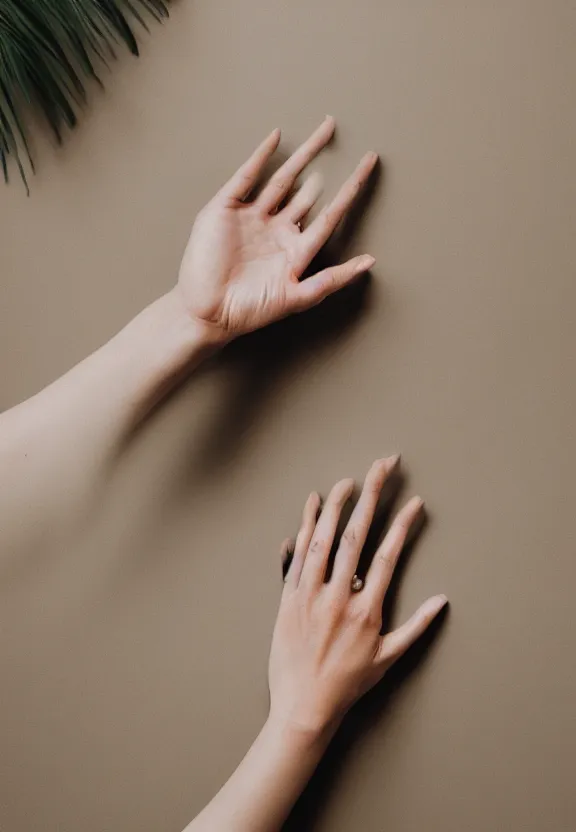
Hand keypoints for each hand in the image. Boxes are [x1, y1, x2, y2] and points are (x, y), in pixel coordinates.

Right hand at [176, 117, 376, 342]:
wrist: (208, 313)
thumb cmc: (250, 311)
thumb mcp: (297, 297)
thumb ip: (332, 279)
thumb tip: (370, 262)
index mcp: (295, 250)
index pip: (330, 213)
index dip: (350, 189)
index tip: (369, 164)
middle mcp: (276, 230)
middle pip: (306, 191)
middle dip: (322, 163)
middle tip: (338, 133)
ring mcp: (251, 218)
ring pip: (282, 178)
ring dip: (302, 154)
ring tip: (323, 130)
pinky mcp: (226, 209)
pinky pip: (246, 177)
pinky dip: (260, 157)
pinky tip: (276, 138)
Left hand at [268, 457, 447, 736]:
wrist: (304, 707)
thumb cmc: (349, 684)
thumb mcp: (389, 658)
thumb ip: (417, 627)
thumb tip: (443, 600)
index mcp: (367, 610)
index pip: (388, 556)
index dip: (402, 524)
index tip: (414, 501)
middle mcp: (339, 596)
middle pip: (355, 536)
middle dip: (370, 496)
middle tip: (381, 468)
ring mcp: (310, 595)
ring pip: (323, 540)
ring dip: (335, 505)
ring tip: (347, 481)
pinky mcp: (288, 598)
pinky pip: (296, 557)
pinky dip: (303, 528)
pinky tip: (310, 505)